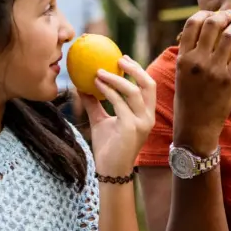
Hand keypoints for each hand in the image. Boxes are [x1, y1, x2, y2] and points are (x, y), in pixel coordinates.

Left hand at [78, 56, 155, 177]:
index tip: (123, 59)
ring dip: (115, 78)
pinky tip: (96, 85)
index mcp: (145, 114)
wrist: (110, 171)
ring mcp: (142, 123)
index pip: (148, 87)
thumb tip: (81, 86)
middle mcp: (148, 117)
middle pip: (148, 85)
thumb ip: (94, 104)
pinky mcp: (132, 128)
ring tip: (99, 72)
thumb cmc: (108, 148)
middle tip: (118, 59)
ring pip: (133, 91)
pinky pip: (120, 103)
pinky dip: (108, 91)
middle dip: (135, 69)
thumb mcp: (100, 121)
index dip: (138, 70)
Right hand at [173, 10, 230, 154]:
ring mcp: (215, 70)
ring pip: (230, 35)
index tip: (213, 14)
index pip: (192, 24)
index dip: (204, 14)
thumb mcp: (182, 73)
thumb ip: (190, 52)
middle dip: (224, 15)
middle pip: (212, 24)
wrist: (196, 125)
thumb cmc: (189, 98)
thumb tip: (203, 31)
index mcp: (183, 58)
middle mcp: (198, 61)